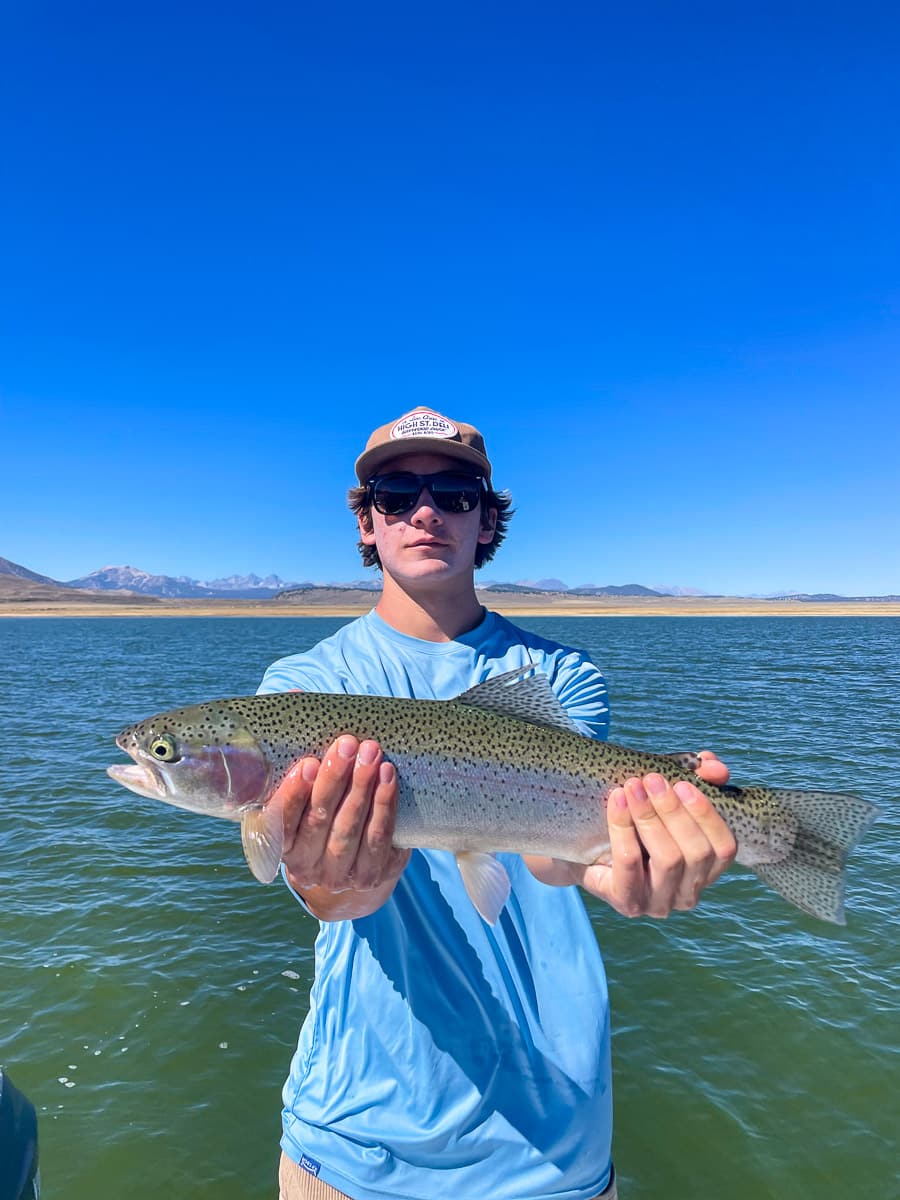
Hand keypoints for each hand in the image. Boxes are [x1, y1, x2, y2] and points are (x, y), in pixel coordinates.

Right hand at [266, 735, 409, 919]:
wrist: (351, 863)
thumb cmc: (322, 813)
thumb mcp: (302, 797)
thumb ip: (298, 768)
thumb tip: (299, 708)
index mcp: (281, 846)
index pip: (281, 822)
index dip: (294, 794)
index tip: (308, 764)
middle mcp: (306, 867)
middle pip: (319, 820)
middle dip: (335, 779)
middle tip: (347, 745)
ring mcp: (338, 875)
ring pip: (350, 830)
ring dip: (362, 788)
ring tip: (371, 755)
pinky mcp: (370, 876)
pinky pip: (378, 838)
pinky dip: (384, 806)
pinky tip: (387, 778)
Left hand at [574, 757, 736, 917]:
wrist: (583, 845)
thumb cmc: (633, 821)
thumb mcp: (662, 797)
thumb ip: (693, 779)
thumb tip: (713, 765)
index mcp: (705, 870)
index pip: (725, 848)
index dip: (708, 815)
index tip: (683, 783)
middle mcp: (688, 893)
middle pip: (697, 853)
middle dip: (674, 811)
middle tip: (652, 779)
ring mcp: (659, 903)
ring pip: (669, 859)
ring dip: (650, 816)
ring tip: (632, 786)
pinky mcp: (628, 903)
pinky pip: (630, 863)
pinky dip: (623, 827)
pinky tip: (617, 800)